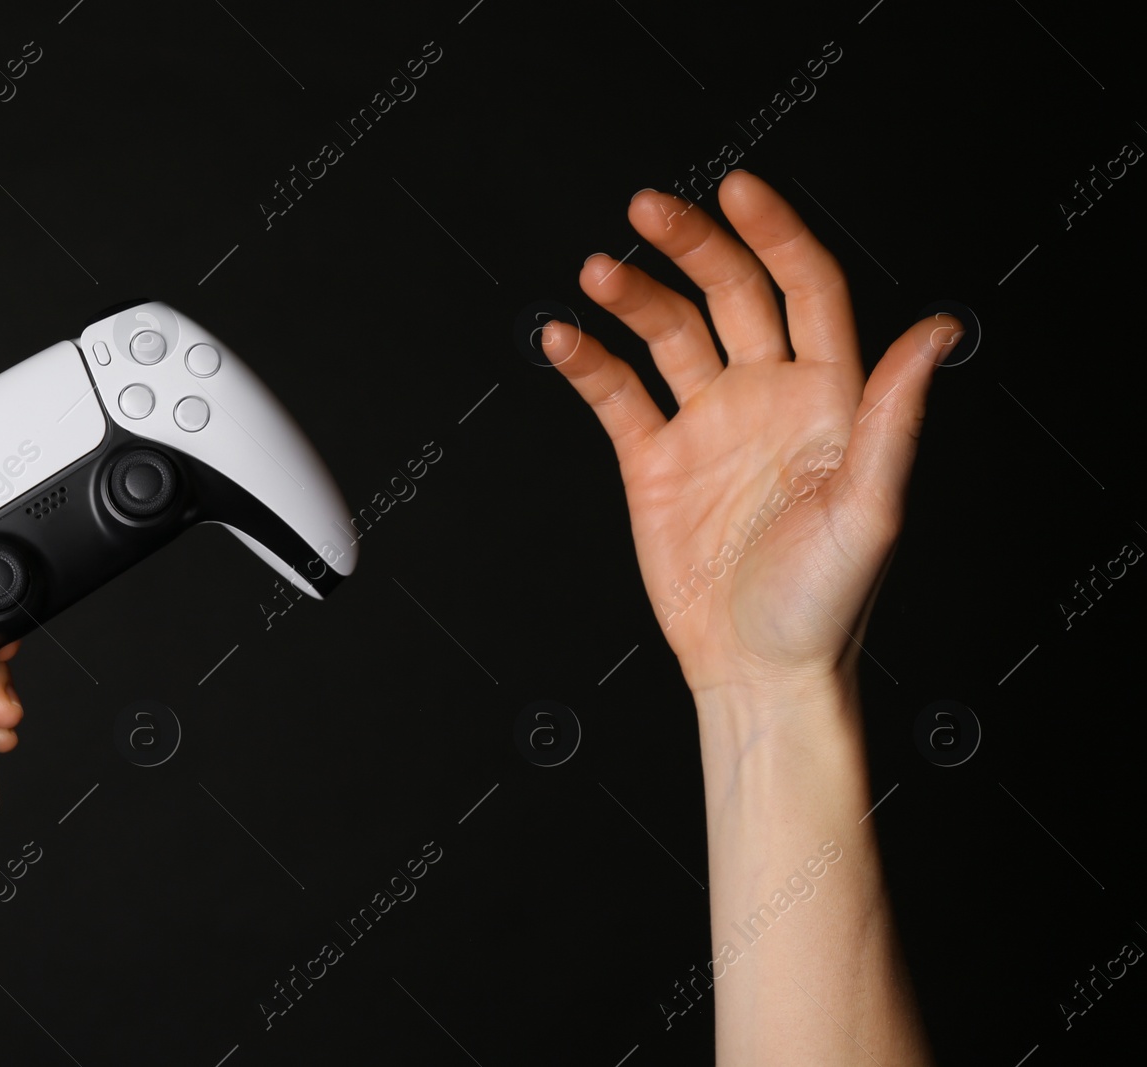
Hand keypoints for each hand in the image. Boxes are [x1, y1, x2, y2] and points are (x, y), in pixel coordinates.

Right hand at [542, 170, 959, 697]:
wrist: (755, 670)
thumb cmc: (824, 604)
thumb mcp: (871, 509)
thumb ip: (894, 414)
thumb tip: (941, 329)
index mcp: (826, 398)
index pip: (804, 290)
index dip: (774, 234)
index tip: (737, 190)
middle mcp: (766, 398)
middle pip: (728, 295)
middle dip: (689, 245)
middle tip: (648, 210)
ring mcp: (706, 426)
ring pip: (667, 334)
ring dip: (632, 296)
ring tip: (598, 273)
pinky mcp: (654, 462)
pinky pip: (617, 395)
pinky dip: (588, 362)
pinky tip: (564, 338)